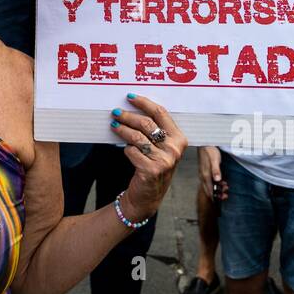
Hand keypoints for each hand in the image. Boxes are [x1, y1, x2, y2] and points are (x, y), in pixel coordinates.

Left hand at [110, 95, 186, 223]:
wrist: (149, 196)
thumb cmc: (153, 166)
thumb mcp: (161, 148)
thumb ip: (155, 130)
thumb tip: (133, 107)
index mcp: (180, 139)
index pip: (160, 113)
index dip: (144, 103)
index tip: (130, 97)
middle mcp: (174, 149)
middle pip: (146, 123)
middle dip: (127, 115)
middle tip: (115, 112)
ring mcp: (164, 160)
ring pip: (136, 136)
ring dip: (122, 129)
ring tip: (113, 125)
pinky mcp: (151, 170)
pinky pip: (131, 151)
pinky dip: (126, 149)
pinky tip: (126, 149)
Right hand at [197, 145, 227, 201]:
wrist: (204, 143)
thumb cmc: (210, 150)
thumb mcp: (214, 160)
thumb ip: (216, 170)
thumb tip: (217, 180)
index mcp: (205, 175)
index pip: (209, 189)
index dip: (214, 196)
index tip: (220, 200)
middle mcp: (203, 175)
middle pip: (209, 189)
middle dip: (217, 194)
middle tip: (225, 195)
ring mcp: (204, 173)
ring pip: (209, 185)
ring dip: (217, 189)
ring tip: (226, 188)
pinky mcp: (205, 170)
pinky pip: (210, 180)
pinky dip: (216, 183)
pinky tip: (222, 182)